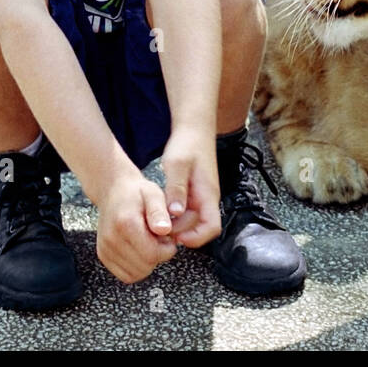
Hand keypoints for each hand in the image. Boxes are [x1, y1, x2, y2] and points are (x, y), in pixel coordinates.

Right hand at [94, 171, 177, 283]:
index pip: (152, 255)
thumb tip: (164, 230)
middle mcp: (111, 239)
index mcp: (125, 224)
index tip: (168, 237)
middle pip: (145, 266)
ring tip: (149, 242)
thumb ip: (160, 212)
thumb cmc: (137, 193)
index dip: (167, 250)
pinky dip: (137, 267)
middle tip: (159, 239)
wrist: (114, 191)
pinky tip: (140, 250)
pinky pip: (126, 275)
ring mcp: (105, 249)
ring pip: (135, 274)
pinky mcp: (103, 256)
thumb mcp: (154, 194)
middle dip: (158, 256)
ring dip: (147, 263)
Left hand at [161, 127, 221, 247]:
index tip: (177, 236)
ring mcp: (199, 197)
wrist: (193, 128)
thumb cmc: (187, 143)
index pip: (212, 228)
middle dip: (179, 232)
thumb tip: (175, 214)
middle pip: (197, 228)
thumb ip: (176, 189)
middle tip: (157, 228)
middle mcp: (206, 199)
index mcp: (208, 195)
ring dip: (174, 224)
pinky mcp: (192, 194)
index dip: (197, 238)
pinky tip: (158, 209)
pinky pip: (184, 212)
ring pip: (189, 221)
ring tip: (155, 219)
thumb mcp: (177, 165)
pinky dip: (172, 215)